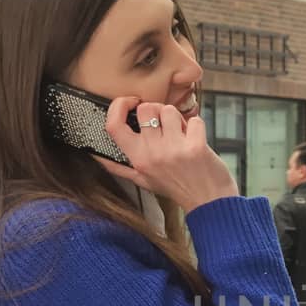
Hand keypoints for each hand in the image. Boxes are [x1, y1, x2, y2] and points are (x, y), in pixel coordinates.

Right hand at [96, 98, 238, 212]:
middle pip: (145, 108)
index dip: (118, 106)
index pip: (113, 125)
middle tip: (165, 123)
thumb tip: (96, 156)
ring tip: (181, 134)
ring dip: (178, 118)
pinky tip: (195, 140)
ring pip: (169, 110)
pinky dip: (197, 126)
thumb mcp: (143, 181)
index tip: (130, 103)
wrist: (209, 203)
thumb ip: (120, 167)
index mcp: (137, 159)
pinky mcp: (196, 146)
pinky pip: (194, 120)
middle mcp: (152, 154)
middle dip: (156, 109)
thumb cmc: (177, 188)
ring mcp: (174, 150)